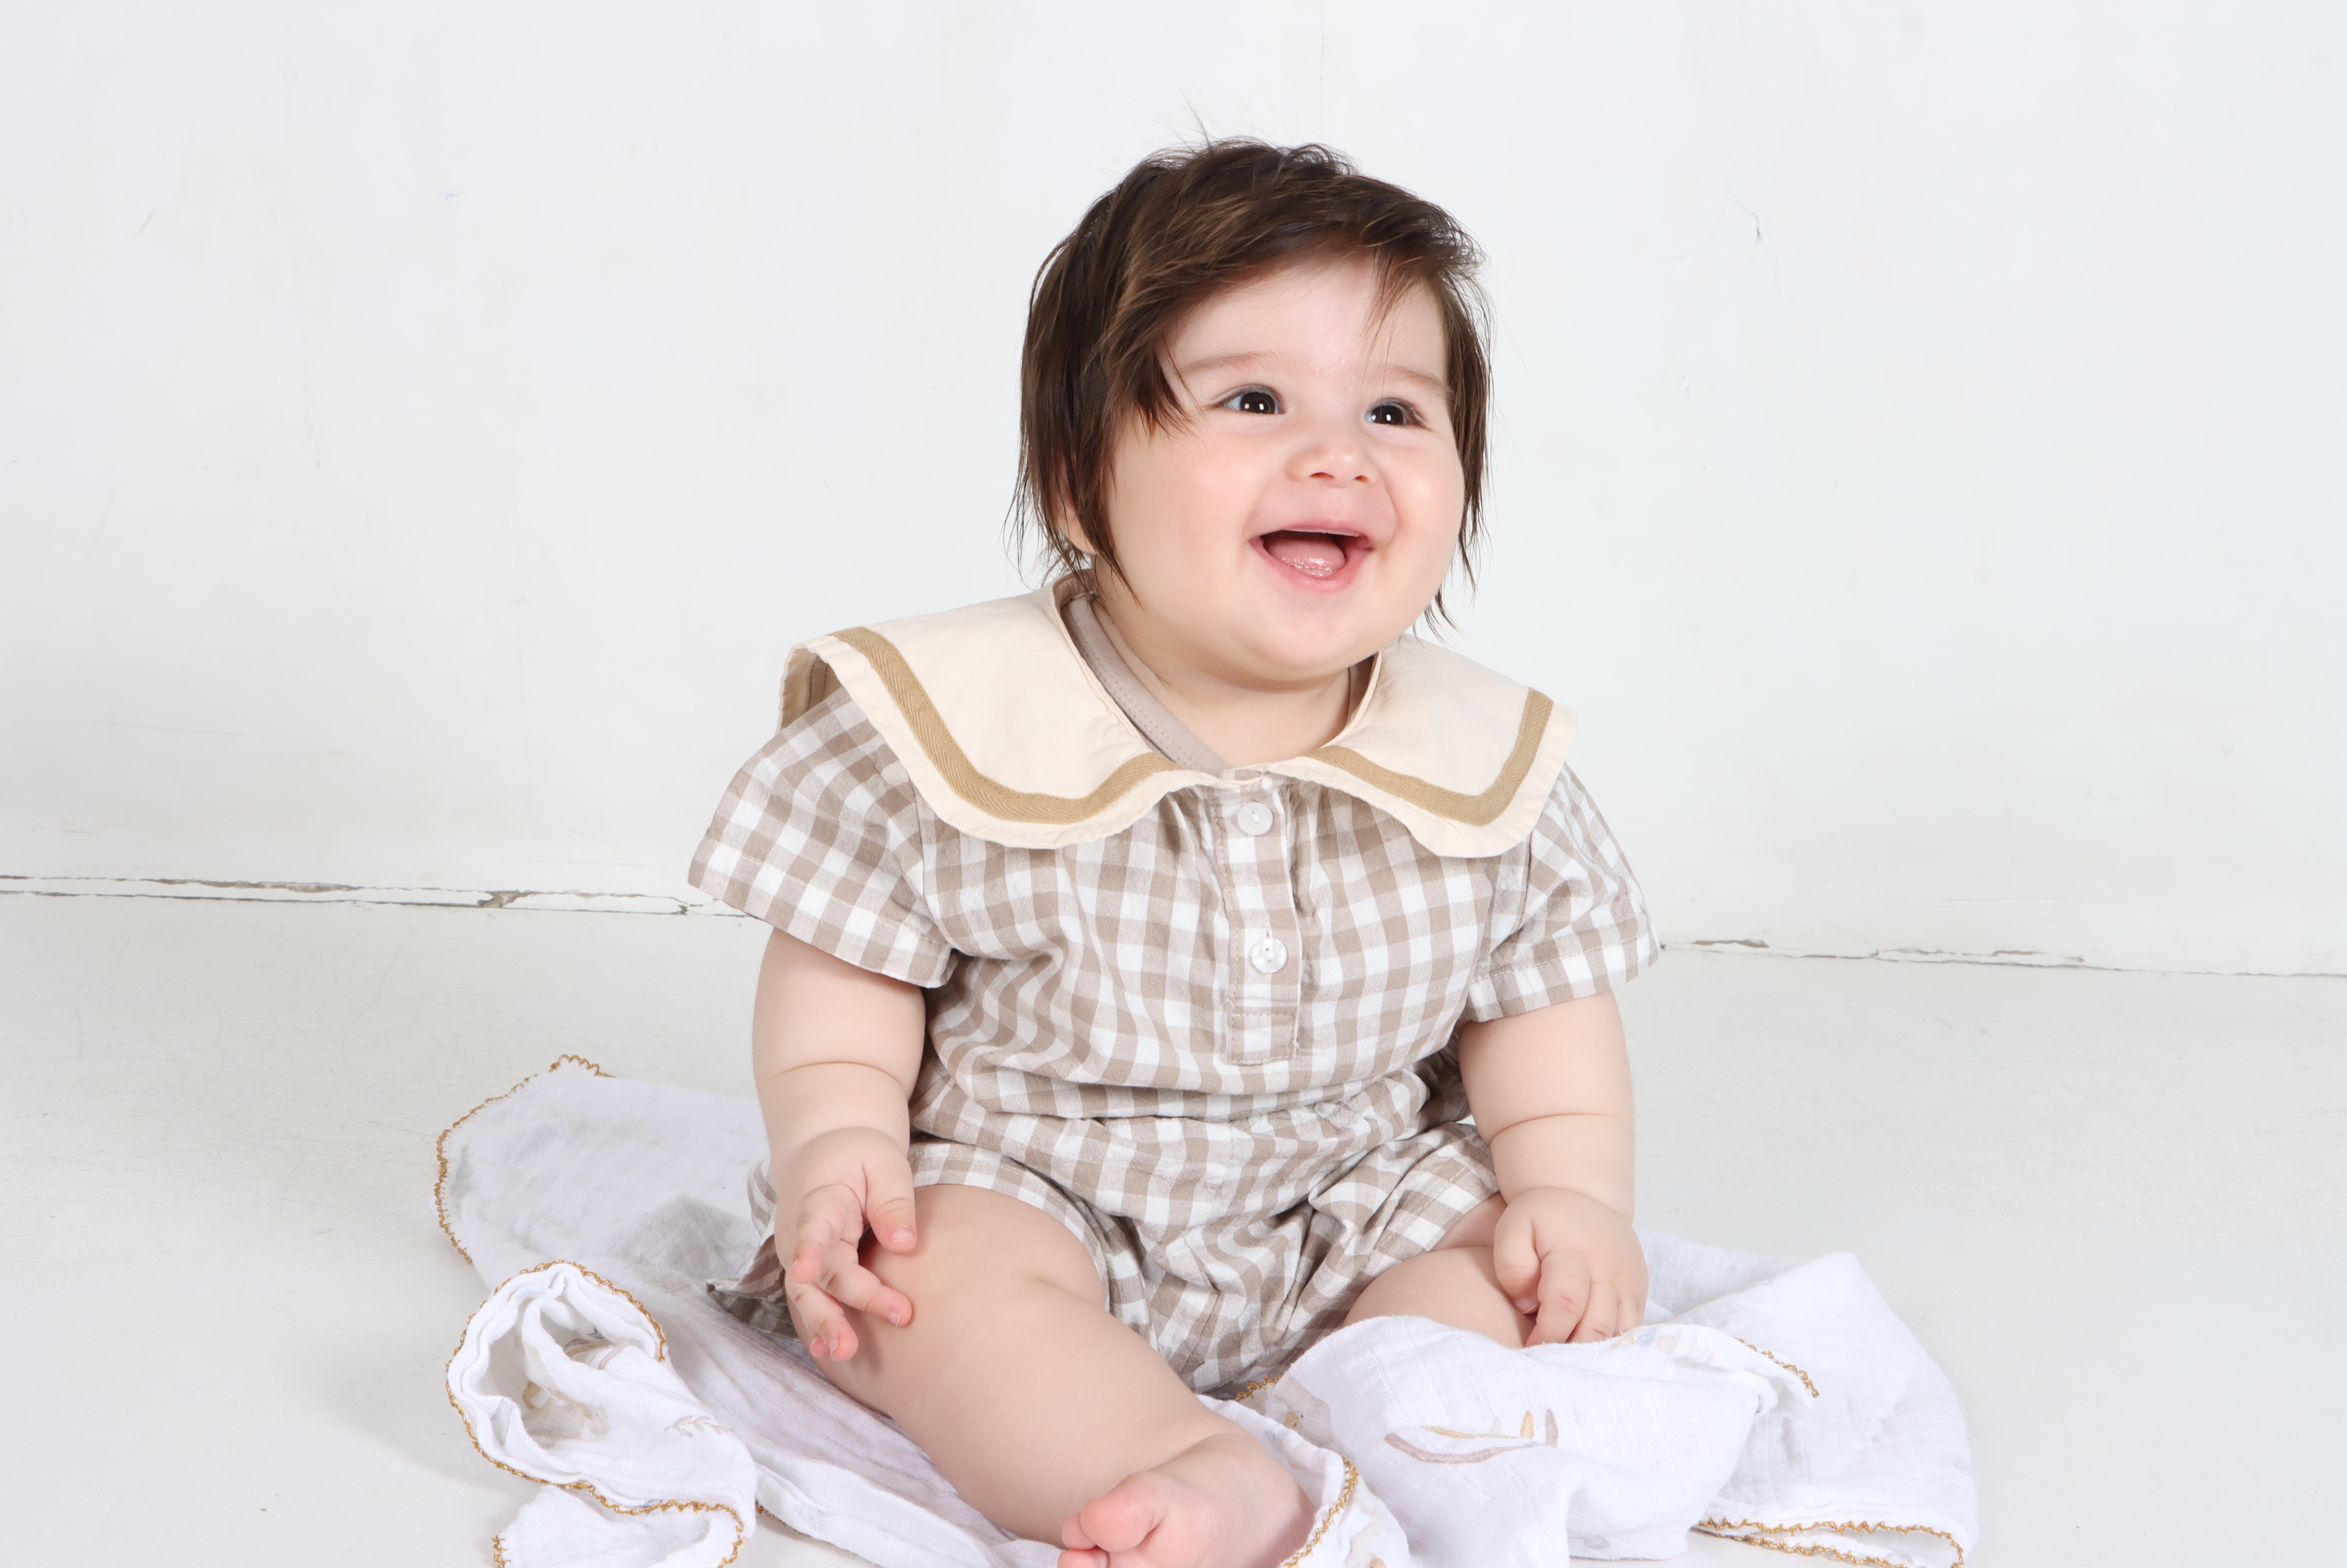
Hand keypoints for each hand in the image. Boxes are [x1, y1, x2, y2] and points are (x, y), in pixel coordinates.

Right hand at [774, 1126, 920, 1360]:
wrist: (825, 1150)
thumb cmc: (860, 1156)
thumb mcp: (883, 1163)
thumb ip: (892, 1200)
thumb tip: (904, 1245)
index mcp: (821, 1199)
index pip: (813, 1227)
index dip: (810, 1250)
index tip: (806, 1270)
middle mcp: (803, 1232)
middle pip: (816, 1275)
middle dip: (832, 1309)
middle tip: (852, 1343)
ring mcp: (802, 1253)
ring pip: (808, 1294)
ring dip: (823, 1325)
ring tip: (843, 1353)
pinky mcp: (810, 1269)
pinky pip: (813, 1298)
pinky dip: (819, 1324)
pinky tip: (830, 1352)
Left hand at [1491, 1186, 1647, 1345]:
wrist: (1584, 1197)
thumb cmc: (1543, 1217)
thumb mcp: (1515, 1225)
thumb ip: (1512, 1264)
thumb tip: (1526, 1305)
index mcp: (1575, 1254)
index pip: (1565, 1304)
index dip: (1547, 1334)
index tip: (1528, 1349)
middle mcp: (1609, 1271)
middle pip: (1595, 1327)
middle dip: (1569, 1351)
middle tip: (1546, 1361)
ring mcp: (1629, 1283)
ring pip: (1617, 1333)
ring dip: (1591, 1352)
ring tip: (1564, 1358)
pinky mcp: (1639, 1293)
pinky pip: (1630, 1330)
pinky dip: (1609, 1345)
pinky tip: (1586, 1350)